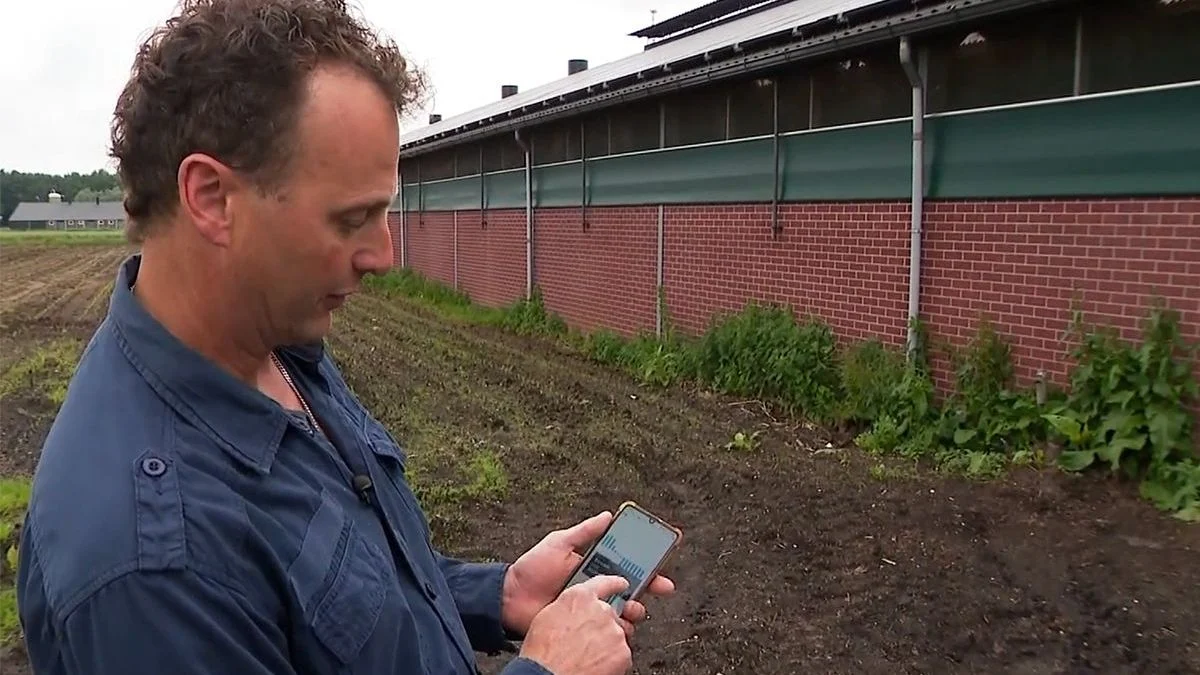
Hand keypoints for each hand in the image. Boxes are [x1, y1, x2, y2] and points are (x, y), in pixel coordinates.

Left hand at [501, 511, 675, 637]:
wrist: (511, 599)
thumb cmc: (532, 569)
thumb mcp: (558, 543)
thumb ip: (584, 532)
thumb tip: (607, 515)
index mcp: (594, 566)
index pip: (627, 563)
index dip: (647, 562)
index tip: (662, 559)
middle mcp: (598, 587)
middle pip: (633, 587)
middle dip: (651, 587)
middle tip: (662, 587)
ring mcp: (593, 607)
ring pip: (625, 610)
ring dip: (635, 609)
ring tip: (633, 608)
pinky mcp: (585, 625)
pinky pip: (609, 628)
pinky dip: (619, 628)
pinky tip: (619, 624)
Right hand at [519, 575, 632, 674]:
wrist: (548, 674)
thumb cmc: (542, 652)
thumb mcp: (548, 616)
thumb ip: (568, 606)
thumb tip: (574, 610)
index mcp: (580, 597)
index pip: (604, 583)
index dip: (615, 584)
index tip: (622, 585)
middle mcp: (600, 610)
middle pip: (610, 613)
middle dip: (603, 625)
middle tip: (588, 641)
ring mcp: (613, 630)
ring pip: (616, 634)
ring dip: (607, 643)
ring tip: (587, 656)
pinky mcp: (622, 651)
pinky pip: (622, 654)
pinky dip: (613, 661)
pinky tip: (594, 665)